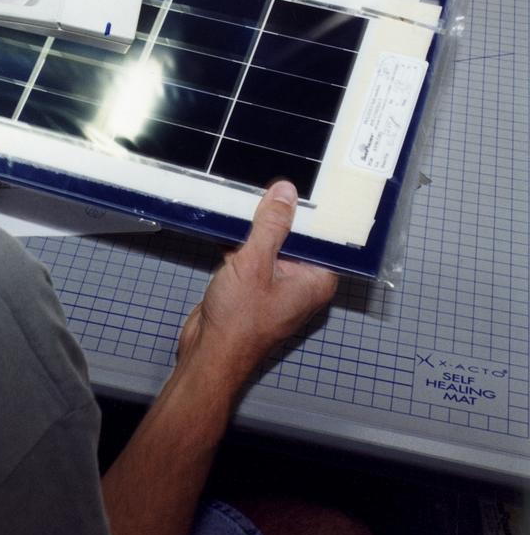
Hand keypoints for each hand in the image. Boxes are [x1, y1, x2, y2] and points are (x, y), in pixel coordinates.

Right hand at [177, 181, 336, 386]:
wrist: (209, 352)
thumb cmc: (239, 319)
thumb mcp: (255, 263)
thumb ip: (271, 225)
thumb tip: (286, 192)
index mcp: (316, 279)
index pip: (324, 236)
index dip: (315, 210)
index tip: (308, 182)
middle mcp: (301, 282)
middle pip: (296, 237)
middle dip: (280, 213)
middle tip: (272, 182)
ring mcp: (275, 284)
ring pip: (270, 244)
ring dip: (256, 227)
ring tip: (246, 194)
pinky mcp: (252, 286)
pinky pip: (251, 255)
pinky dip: (240, 241)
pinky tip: (227, 221)